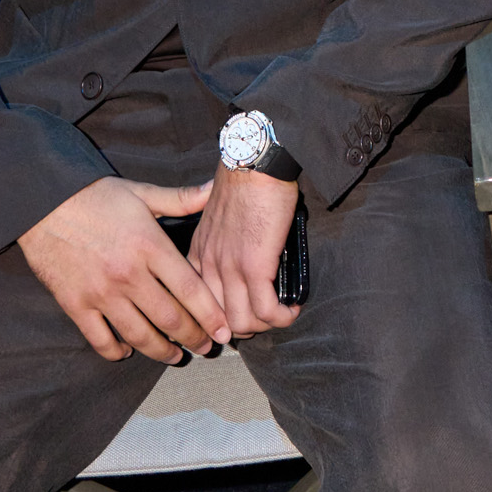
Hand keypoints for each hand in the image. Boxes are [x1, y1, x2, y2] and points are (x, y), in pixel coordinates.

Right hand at [18, 175, 227, 361]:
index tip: (224, 332)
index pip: (191, 290)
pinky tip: (126, 351)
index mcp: (150, 247)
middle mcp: (129, 274)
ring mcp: (101, 292)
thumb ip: (181, 198)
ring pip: (140, 335)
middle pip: (170, 319)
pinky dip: (116, 351)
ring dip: (162, 351)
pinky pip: (100, 339)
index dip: (212, 317)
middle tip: (205, 348)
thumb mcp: (141, 192)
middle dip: (194, 339)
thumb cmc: (94, 195)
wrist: (40, 201)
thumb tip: (216, 187)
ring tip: (175, 356)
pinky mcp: (75, 304)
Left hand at [191, 163, 301, 337]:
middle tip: (266, 318)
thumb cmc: (244, 183)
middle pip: (219, 320)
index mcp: (198, 254)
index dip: (220, 319)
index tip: (239, 319)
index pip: (199, 303)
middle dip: (245, 327)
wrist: (254, 165)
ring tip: (281, 314)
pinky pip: (267, 310)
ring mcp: (230, 268)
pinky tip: (292, 308)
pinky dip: (282, 317)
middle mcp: (208, 265)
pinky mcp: (255, 266)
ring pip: (242, 322)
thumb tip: (244, 257)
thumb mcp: (219, 217)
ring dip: (266, 325)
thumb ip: (223, 242)